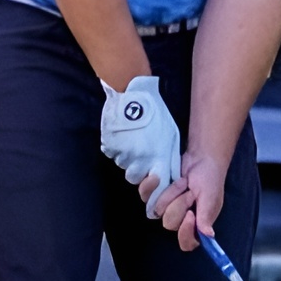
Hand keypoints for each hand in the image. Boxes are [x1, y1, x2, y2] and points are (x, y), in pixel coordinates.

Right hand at [100, 76, 180, 216]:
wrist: (132, 94)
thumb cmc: (155, 112)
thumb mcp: (170, 134)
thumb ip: (168, 155)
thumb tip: (166, 170)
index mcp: (157, 157)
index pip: (153, 185)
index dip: (151, 185)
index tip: (151, 179)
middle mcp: (139, 160)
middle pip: (134, 178)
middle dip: (136, 169)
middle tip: (138, 152)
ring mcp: (122, 154)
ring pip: (122, 163)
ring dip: (126, 155)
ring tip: (131, 137)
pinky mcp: (109, 146)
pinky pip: (112, 152)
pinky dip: (115, 146)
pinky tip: (122, 133)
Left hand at [148, 150, 227, 251]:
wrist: (200, 156)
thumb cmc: (209, 178)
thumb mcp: (211, 197)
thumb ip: (206, 216)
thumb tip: (208, 235)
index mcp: (195, 225)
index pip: (186, 242)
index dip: (185, 232)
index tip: (190, 214)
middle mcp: (178, 220)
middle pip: (169, 223)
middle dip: (179, 203)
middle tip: (190, 191)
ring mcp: (164, 207)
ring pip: (156, 209)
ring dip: (170, 192)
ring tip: (182, 182)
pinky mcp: (153, 194)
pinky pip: (145, 194)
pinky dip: (153, 184)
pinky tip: (162, 176)